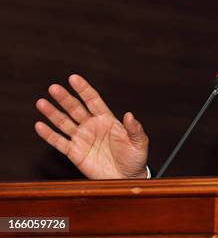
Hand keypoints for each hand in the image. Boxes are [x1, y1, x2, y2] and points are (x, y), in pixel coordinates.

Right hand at [34, 74, 148, 178]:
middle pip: (75, 109)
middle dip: (65, 98)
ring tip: (42, 103)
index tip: (74, 78)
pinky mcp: (75, 152)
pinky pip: (59, 142)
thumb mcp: (139, 142)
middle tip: (54, 88)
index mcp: (107, 120)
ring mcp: (82, 138)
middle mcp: (92, 126)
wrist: (127, 178)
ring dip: (53, 113)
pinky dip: (49, 135)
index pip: (93, 100)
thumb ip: (134, 128)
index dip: (83, 89)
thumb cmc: (134, 158)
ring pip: (64, 123)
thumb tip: (130, 115)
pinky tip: (40, 126)